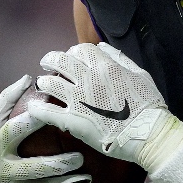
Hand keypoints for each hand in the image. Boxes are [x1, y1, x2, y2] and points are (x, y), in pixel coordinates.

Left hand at [32, 42, 182, 182]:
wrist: (148, 133)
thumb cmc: (148, 105)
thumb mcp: (140, 74)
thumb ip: (121, 59)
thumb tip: (103, 49)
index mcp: (106, 66)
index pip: (81, 49)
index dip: (73, 52)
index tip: (71, 58)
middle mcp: (89, 78)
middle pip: (61, 61)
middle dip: (51, 60)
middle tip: (47, 64)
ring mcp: (78, 99)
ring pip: (50, 83)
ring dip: (44, 82)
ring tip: (43, 85)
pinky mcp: (72, 120)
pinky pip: (47, 111)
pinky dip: (37, 108)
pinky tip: (34, 108)